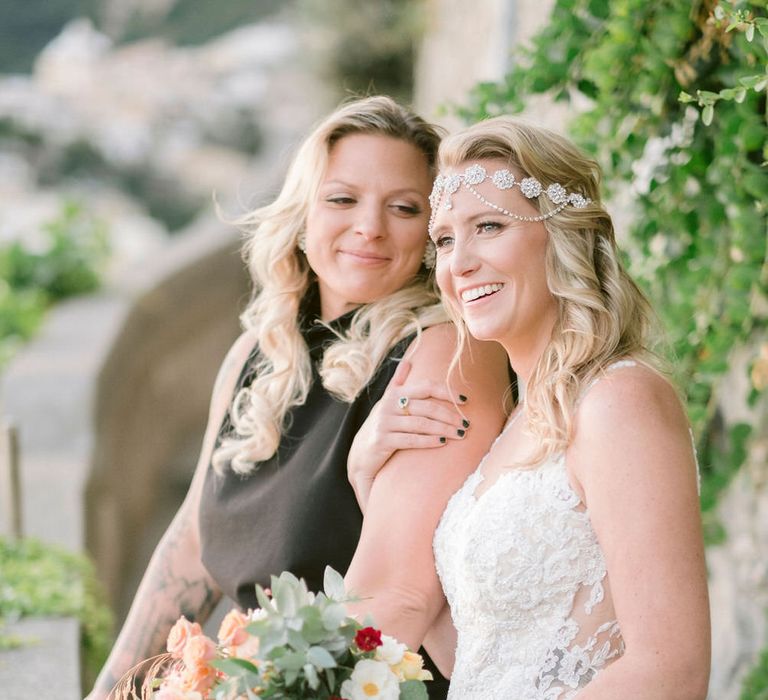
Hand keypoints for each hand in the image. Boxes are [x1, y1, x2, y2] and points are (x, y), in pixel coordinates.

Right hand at [347, 360, 468, 509]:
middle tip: (467, 423)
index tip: (464, 400)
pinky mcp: (382, 440)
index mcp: (394, 394)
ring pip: (421, 424)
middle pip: (426, 407)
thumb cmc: (381, 426)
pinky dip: (429, 441)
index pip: (425, 387)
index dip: (446, 392)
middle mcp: (388, 406)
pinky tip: (442, 443)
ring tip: (460, 434)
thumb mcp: (386, 402)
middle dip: (449, 415)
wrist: (360, 455)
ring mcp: (384, 423)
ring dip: (444, 429)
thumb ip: (398, 383)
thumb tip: (408, 361)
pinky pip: (411, 440)